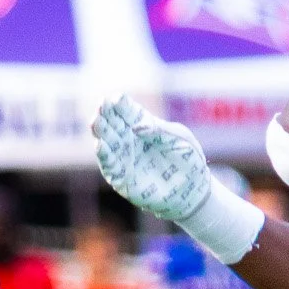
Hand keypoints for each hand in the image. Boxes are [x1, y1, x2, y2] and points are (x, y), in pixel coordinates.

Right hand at [92, 96, 209, 222]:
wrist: (193, 190)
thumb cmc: (188, 160)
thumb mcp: (179, 139)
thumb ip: (159, 131)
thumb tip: (137, 127)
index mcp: (144, 125)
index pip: (127, 110)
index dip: (119, 103)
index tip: (114, 98)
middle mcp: (129, 139)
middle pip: (112, 123)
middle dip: (105, 115)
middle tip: (101, 107)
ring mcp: (124, 157)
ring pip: (106, 141)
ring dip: (100, 132)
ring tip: (95, 122)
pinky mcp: (122, 177)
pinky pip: (110, 165)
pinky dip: (104, 156)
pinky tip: (100, 145)